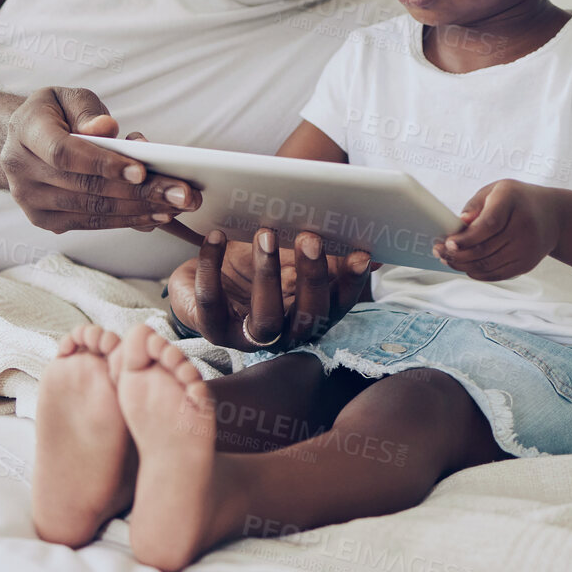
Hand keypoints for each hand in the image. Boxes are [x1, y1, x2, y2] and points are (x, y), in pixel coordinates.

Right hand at [0, 88, 199, 233]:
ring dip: (138, 210)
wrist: (24, 140)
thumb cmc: (54, 113)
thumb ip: (87, 110)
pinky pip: (90, 223)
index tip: (142, 170)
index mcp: (24, 131)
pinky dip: (125, 220)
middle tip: (182, 194)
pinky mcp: (44, 220)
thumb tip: (106, 129)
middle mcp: (20, 169)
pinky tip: (153, 215)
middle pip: (84, 186)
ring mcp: (30, 200)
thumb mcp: (68, 97)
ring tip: (175, 206)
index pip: (64, 153)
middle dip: (139, 192)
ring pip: (91, 209)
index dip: (103, 163)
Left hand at [167, 227, 372, 351]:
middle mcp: (285, 333)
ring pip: (266, 319)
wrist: (199, 278)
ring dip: (268, 275)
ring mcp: (249, 337)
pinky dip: (212, 267)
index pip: (339, 304)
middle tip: (309, 237)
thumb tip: (372, 250)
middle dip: (312, 276)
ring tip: (265, 234)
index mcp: (308, 315)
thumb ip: (323, 255)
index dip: (351, 282)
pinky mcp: (214, 330)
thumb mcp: (286, 257)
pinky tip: (215, 237)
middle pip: (309, 316)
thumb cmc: (249, 265)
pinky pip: (212, 302)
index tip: (359, 253)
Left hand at [435, 179, 558, 279]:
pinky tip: (463, 266)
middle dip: (457, 254)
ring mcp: (527, 249)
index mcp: (513, 201)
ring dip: (462, 265)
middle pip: (485, 249)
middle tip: (438, 251)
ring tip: (446, 259)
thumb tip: (460, 222)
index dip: (467, 237)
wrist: (554, 216)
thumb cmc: (517, 200)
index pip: (489, 224)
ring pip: (488, 265)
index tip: (448, 243)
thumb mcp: (497, 190)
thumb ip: (476, 204)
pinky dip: (476, 273)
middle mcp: (524, 227)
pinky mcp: (526, 264)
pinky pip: (496, 274)